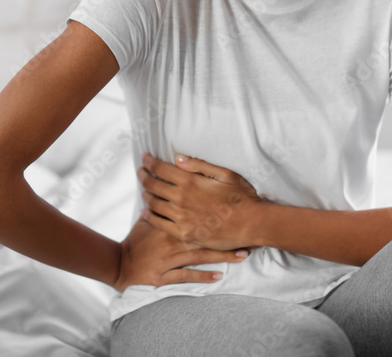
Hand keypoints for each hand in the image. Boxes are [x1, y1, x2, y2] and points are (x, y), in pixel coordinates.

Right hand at [112, 216, 249, 292]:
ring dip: (222, 255)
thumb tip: (172, 190)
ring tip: (242, 254)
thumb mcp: (147, 219)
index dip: (218, 211)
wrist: (121, 264)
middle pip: (204, 235)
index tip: (238, 211)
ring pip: (200, 256)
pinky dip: (203, 276)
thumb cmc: (136, 241)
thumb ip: (161, 205)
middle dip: (227, 234)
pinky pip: (187, 275)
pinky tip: (219, 276)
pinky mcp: (165, 275)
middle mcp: (171, 239)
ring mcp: (169, 258)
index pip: (195, 213)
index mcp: (168, 222)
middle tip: (249, 234)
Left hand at [137, 152, 264, 249]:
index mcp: (190, 182)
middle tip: (140, 171)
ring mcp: (182, 218)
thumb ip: (199, 165)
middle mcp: (182, 199)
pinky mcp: (184, 233)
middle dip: (143, 175)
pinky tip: (146, 211)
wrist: (251, 224)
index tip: (144, 158)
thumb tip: (177, 158)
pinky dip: (150, 216)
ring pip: (154, 204)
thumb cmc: (241, 197)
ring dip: (145, 194)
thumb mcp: (225, 174)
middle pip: (153, 185)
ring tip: (144, 189)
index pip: (160, 168)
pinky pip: (160, 224)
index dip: (149, 161)